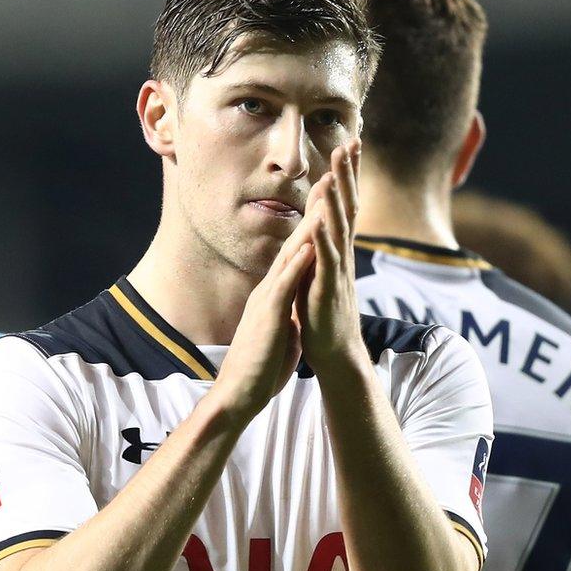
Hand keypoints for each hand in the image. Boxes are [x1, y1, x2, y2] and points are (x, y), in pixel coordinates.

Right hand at [209, 161, 325, 421]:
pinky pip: (287, 283)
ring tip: (327, 195)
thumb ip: (287, 313)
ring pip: (291, 254)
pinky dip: (300, 261)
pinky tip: (314, 242)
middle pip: (295, 242)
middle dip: (313, 210)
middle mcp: (270, 289)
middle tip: (331, 177)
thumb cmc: (260, 367)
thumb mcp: (280, 331)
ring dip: (310, 224)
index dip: (313, 225)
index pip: (297, 253)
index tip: (330, 200)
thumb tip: (294, 307)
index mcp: (275, 294)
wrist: (239, 393)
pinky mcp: (269, 314)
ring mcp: (268, 299)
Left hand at [297, 140, 369, 381]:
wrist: (334, 353)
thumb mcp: (322, 272)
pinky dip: (322, 239)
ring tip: (335, 169)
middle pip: (347, 207)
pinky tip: (318, 220)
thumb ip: (323, 248)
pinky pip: (325, 261)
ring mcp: (336, 272)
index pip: (345, 205)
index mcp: (338, 250)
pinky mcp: (327, 290)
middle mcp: (342, 256)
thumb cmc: (324, 315)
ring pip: (339, 228)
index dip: (348, 175)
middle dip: (348, 174)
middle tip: (351, 141)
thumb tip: (321, 224)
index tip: (350, 143)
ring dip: (337, 198)